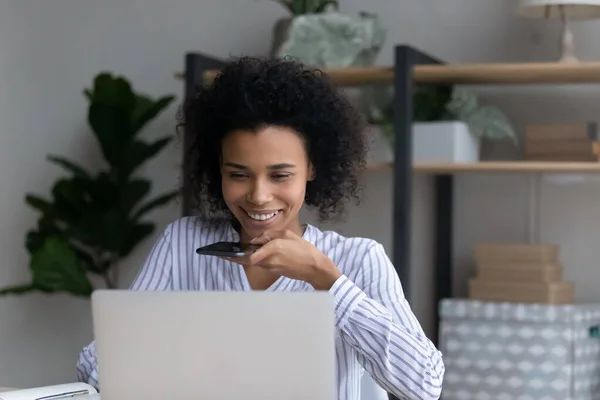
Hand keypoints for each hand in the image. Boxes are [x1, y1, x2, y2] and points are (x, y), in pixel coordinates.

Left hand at [225, 230, 341, 289]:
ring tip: (240, 251)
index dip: (234, 257)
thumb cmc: (304, 249)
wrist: (314, 267)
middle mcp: (269, 260)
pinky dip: (257, 259)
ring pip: (255, 261)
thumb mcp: (288, 235)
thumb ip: (270, 235)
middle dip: (237, 257)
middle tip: (226, 253)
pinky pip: (262, 264)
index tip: (224, 255)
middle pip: (248, 260)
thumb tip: (255, 240)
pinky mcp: (275, 271)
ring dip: (248, 257)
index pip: (248, 256)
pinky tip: (257, 254)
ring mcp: (272, 267)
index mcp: (272, 248)